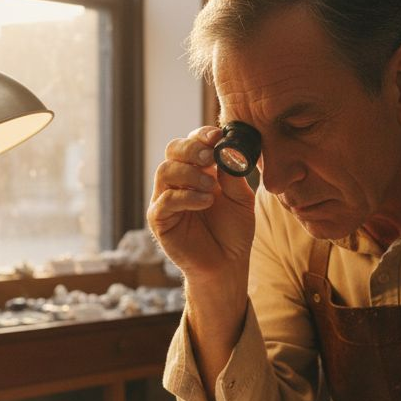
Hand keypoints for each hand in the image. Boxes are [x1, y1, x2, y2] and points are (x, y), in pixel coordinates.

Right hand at [146, 126, 256, 292]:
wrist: (227, 264)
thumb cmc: (234, 231)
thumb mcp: (241, 198)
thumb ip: (233, 174)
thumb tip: (228, 148)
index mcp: (198, 171)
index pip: (192, 143)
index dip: (202, 135)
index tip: (218, 136)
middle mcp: (179, 181)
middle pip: (173, 150)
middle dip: (191, 149)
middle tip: (210, 157)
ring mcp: (166, 199)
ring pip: (165, 170)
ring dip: (190, 174)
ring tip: (212, 188)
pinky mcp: (159, 219)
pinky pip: (165, 199)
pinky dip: (187, 196)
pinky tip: (206, 202)